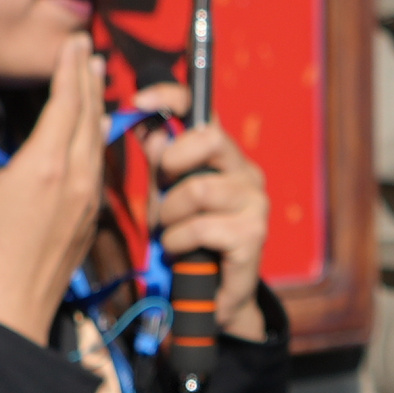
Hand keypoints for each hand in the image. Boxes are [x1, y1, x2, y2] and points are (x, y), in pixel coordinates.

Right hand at [0, 40, 109, 344]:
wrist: (9, 313)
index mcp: (44, 165)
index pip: (65, 101)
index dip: (70, 68)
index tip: (73, 42)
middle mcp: (75, 178)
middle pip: (89, 115)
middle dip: (88, 78)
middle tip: (87, 50)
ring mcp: (87, 201)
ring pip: (99, 141)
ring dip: (96, 105)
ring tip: (94, 81)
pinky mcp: (89, 220)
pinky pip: (100, 166)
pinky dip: (98, 138)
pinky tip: (95, 134)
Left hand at [133, 82, 271, 283]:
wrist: (212, 296)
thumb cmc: (189, 240)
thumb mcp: (165, 195)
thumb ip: (158, 160)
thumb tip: (138, 121)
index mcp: (224, 157)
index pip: (204, 110)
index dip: (172, 96)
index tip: (139, 100)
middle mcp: (246, 174)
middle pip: (211, 139)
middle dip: (173, 162)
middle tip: (162, 188)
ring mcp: (255, 204)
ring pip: (200, 189)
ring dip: (169, 215)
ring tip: (167, 233)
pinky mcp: (254, 236)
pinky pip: (203, 228)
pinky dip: (179, 241)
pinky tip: (179, 251)